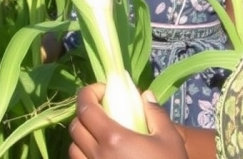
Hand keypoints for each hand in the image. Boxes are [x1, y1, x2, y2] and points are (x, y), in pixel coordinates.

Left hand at [69, 84, 187, 158]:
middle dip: (85, 113)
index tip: (103, 90)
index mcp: (113, 138)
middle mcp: (97, 154)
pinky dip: (83, 155)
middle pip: (75, 126)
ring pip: (72, 148)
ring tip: (99, 134)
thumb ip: (156, 113)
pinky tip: (100, 154)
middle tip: (102, 110)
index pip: (85, 107)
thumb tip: (145, 95)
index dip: (88, 93)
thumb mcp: (169, 138)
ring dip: (82, 137)